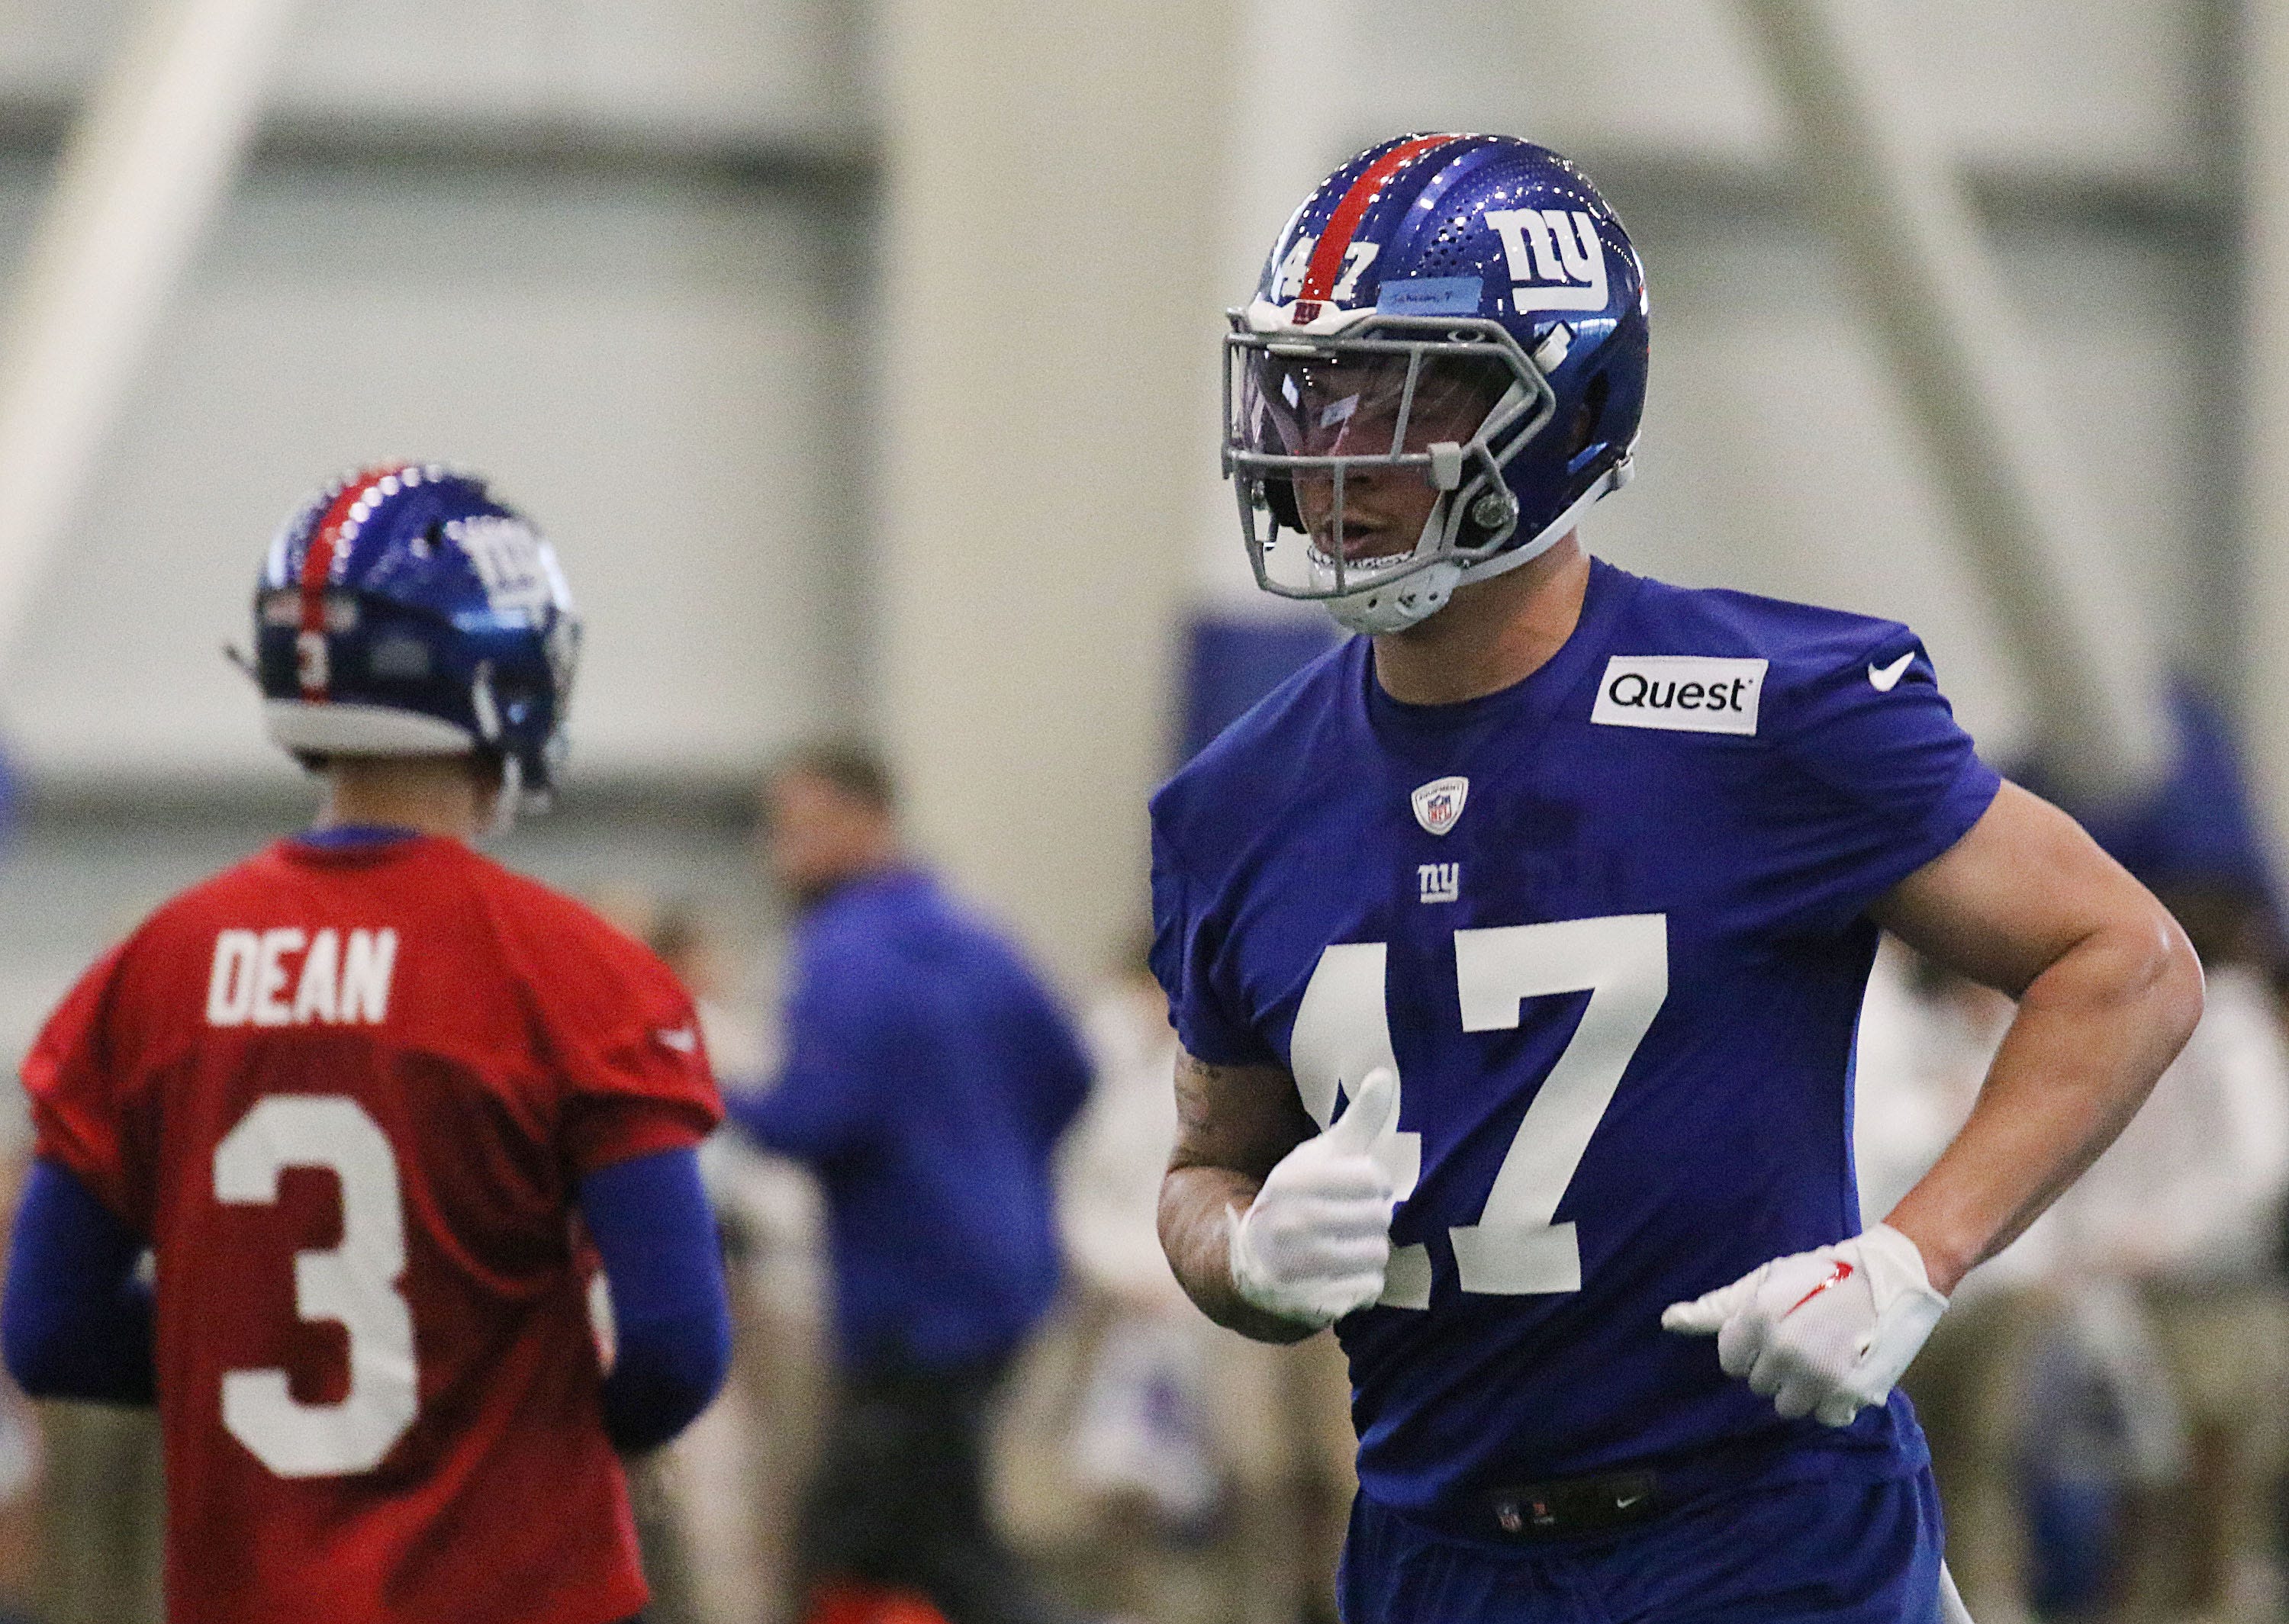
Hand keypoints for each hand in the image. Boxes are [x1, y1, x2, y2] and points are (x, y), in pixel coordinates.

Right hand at [1225, 1068, 1396, 1327]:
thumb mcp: (1322, 1154)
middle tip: (1351, 1221)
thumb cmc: (1300, 1197)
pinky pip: (1368, 1291)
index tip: (1355, 1189)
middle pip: (1379, 1220)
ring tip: (1347, 1246)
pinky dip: (1364, 1284)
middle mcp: (1289, 1221)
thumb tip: (1384, 1073)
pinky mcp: (1305, 1302)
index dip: (1373, 1185)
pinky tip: (1341, 1274)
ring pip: (1377, 1256)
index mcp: (1295, 1179)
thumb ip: (1358, 1117)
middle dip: (1373, 1221)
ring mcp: (1295, 1266)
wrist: (1250, 1257)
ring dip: (1371, 1252)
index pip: (1373, 1179)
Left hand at [1659, 1224, 1946, 1427]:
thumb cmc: (1823, 1273)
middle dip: (1775, 1369)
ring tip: (1821, 1361)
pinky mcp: (1852, 1394)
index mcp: (1759, 1319)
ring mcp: (1819, 1377)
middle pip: (1759, 1386)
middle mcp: (1785, 1352)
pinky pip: (1826, 1416)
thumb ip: (1720, 1307)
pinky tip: (1842, 1375)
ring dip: (1802, 1390)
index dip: (1748, 1350)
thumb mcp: (1767, 1278)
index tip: (1770, 1334)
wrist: (1891, 1278)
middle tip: (1801, 1343)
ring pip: (1790, 1407)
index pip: (1730, 1362)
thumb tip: (1669, 1321)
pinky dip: (1832, 1402)